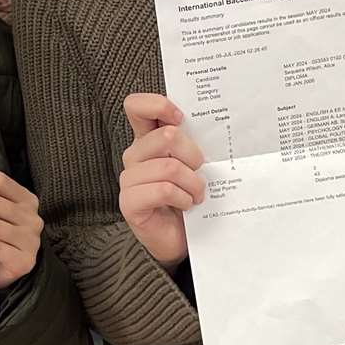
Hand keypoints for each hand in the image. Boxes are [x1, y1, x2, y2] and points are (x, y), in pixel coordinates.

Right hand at [120, 94, 204, 269]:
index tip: (180, 118)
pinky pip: (164, 189)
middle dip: (194, 155)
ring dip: (193, 183)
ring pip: (169, 167)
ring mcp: (129, 179)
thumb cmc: (189, 196)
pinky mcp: (129, 202)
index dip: (158, 105)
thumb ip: (193, 142)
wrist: (180, 239)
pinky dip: (183, 197)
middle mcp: (135, 155)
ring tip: (197, 194)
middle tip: (200, 172)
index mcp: (148, 139)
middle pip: (166, 136)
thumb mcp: (194, 165)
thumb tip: (215, 124)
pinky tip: (186, 205)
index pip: (136, 106)